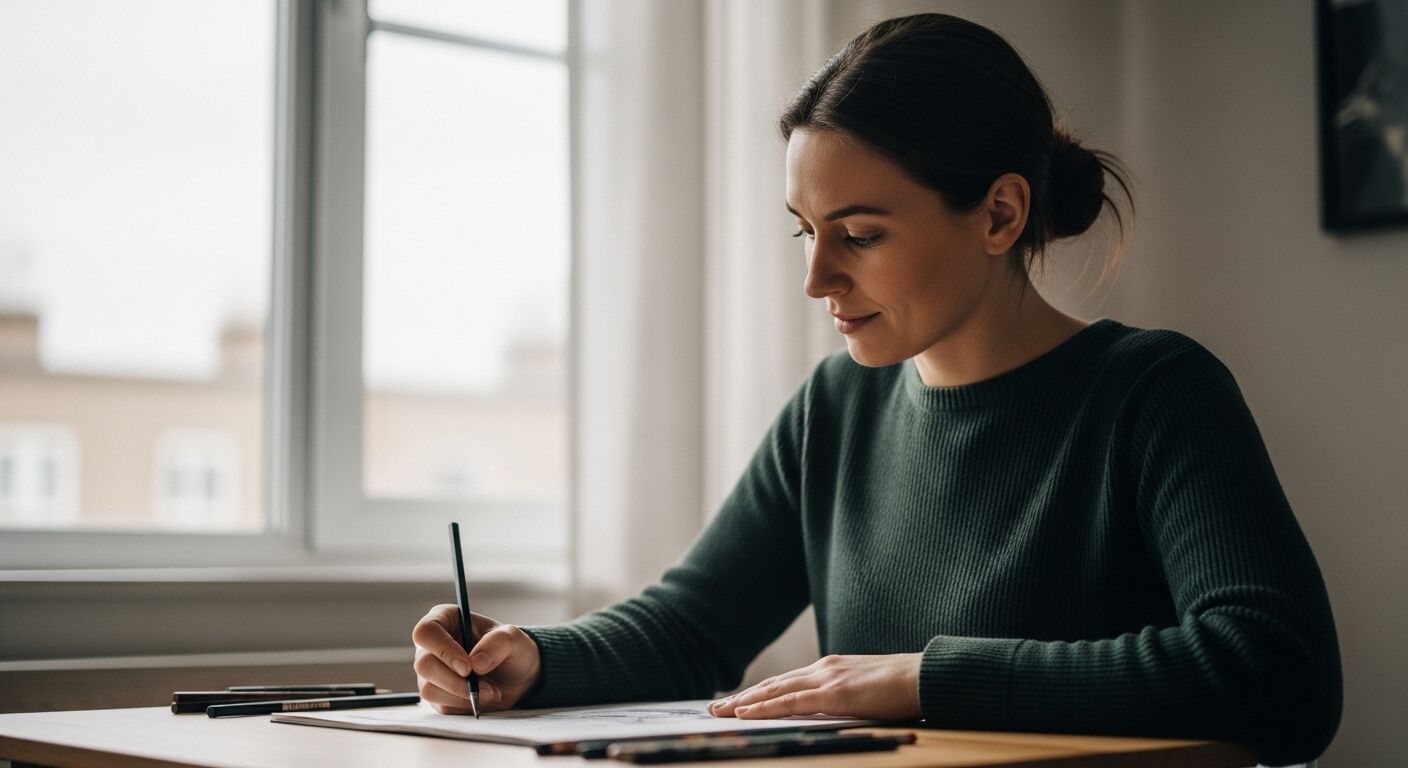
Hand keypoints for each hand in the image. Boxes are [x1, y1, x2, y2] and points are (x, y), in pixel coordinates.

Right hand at [412, 604, 541, 714]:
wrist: (516, 677)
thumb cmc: (511, 650)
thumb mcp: (514, 639)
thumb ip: (499, 642)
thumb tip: (476, 663)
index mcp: (445, 620)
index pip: (426, 632)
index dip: (443, 650)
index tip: (467, 667)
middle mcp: (431, 645)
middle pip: (424, 665)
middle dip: (456, 681)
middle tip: (485, 687)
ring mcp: (431, 671)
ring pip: (428, 688)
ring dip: (463, 695)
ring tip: (491, 692)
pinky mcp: (435, 694)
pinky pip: (440, 705)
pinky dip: (464, 705)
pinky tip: (482, 698)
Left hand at [707, 653, 921, 720]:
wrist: (926, 676)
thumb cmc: (903, 688)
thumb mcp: (866, 693)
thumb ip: (844, 699)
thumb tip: (831, 713)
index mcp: (830, 669)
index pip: (785, 682)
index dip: (758, 693)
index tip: (736, 702)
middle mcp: (823, 669)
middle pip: (772, 685)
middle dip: (741, 697)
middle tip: (714, 708)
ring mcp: (827, 678)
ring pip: (774, 691)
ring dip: (743, 702)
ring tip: (719, 712)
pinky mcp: (834, 693)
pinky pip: (791, 702)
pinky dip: (765, 707)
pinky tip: (745, 713)